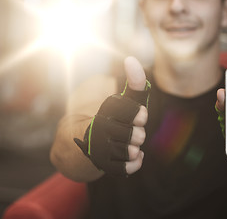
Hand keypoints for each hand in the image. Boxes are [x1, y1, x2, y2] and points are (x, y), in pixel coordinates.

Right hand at [74, 56, 149, 175]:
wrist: (83, 143)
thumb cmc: (112, 119)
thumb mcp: (122, 100)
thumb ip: (133, 84)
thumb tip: (131, 59)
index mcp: (104, 112)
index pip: (125, 110)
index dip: (137, 113)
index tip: (141, 115)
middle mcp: (98, 131)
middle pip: (135, 134)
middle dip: (139, 133)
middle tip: (135, 131)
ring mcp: (99, 150)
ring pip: (130, 152)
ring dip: (136, 148)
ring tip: (133, 145)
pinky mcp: (101, 166)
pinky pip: (126, 169)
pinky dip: (135, 163)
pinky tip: (135, 156)